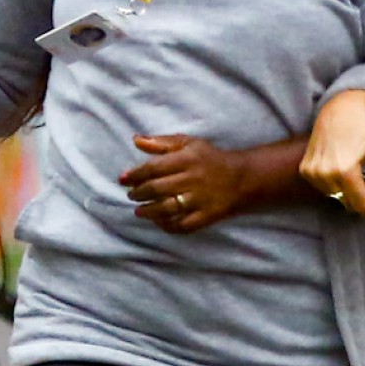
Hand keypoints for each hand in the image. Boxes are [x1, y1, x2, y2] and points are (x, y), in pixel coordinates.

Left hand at [123, 135, 253, 232]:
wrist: (242, 178)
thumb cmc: (209, 159)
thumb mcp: (188, 144)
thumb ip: (161, 143)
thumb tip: (135, 140)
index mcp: (187, 159)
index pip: (154, 167)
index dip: (135, 175)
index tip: (123, 179)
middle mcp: (193, 179)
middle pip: (158, 188)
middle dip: (139, 193)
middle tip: (131, 195)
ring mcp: (200, 200)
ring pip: (167, 208)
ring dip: (148, 211)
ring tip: (139, 211)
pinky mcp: (207, 216)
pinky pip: (182, 225)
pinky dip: (167, 225)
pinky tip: (158, 221)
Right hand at [300, 89, 364, 223]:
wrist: (338, 109)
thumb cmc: (364, 126)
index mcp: (345, 169)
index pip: (360, 203)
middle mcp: (326, 174)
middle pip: (348, 203)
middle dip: (364, 200)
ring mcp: (313, 172)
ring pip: (336, 197)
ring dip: (350, 193)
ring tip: (361, 176)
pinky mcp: (305, 169)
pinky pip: (324, 189)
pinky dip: (336, 186)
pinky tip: (345, 172)